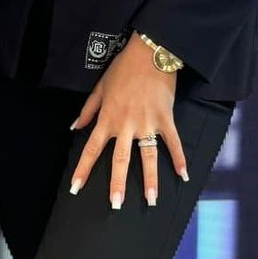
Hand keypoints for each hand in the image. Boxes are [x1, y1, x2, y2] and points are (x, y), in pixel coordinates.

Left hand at [69, 32, 187, 207]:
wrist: (148, 52)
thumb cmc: (122, 69)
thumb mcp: (100, 87)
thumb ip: (88, 110)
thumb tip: (74, 127)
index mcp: (108, 118)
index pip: (92, 148)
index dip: (83, 169)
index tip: (75, 188)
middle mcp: (126, 125)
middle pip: (120, 159)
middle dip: (117, 184)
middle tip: (116, 205)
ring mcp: (147, 123)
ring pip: (147, 156)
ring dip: (150, 180)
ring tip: (151, 200)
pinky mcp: (165, 118)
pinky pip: (173, 142)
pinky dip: (179, 159)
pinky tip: (183, 176)